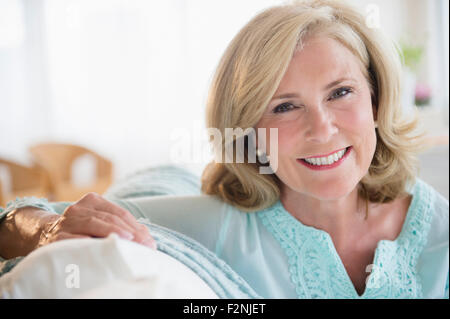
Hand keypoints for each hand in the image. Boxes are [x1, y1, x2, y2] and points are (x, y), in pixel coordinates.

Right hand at [38, 192, 156, 249]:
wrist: (42, 235)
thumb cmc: (80, 230)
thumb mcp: (99, 222)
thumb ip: (122, 225)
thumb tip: (147, 237)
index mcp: (93, 201)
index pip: (120, 213)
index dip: (136, 226)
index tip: (149, 241)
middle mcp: (79, 208)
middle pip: (110, 218)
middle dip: (130, 232)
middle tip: (144, 245)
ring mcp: (67, 221)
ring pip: (94, 224)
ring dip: (114, 234)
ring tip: (129, 241)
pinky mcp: (56, 237)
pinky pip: (74, 238)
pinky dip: (88, 241)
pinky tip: (100, 246)